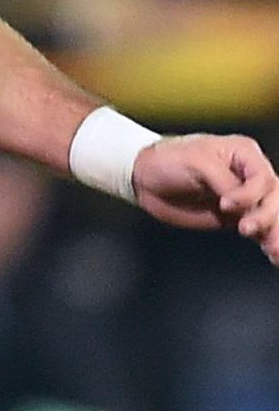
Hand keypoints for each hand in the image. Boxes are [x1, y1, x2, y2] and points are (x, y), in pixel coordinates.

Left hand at [134, 132, 278, 260]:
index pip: (262, 178)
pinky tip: (273, 257)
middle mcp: (250, 175)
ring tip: (274, 253)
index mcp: (244, 154)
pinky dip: (268, 241)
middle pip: (274, 198)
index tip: (226, 204)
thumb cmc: (169, 160)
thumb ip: (223, 182)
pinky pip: (260, 230)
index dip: (249, 193)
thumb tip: (242, 205)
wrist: (145, 178)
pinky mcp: (236, 217)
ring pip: (271, 215)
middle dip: (267, 216)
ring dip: (274, 233)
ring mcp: (245, 198)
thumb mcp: (196, 161)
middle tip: (246, 230)